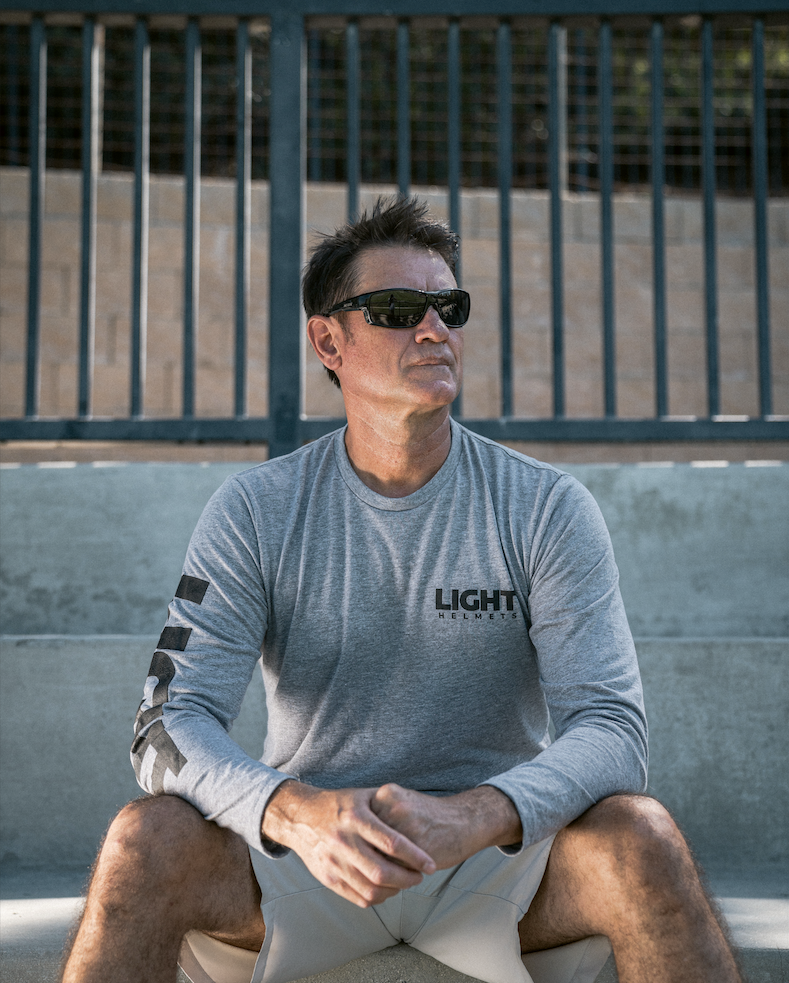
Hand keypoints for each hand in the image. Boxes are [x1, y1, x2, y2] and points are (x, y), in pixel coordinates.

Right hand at [261, 781, 436, 907]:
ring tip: (405, 883)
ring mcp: (334, 862)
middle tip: (420, 876)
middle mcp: (344, 841)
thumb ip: (387, 804)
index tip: (430, 864)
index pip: (392, 843)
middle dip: (407, 878)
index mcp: (356, 818)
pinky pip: (357, 897)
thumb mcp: (362, 795)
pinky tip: (386, 889)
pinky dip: (377, 898)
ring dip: (394, 891)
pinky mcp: (328, 878)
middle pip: (382, 872)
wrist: (300, 817)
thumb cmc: (338, 805)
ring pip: (371, 889)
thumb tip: (415, 815)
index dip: (415, 856)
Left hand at [370, 784, 521, 868]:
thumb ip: (378, 816)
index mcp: (386, 794)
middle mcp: (393, 807)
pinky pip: (397, 869)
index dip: (360, 843)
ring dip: (382, 870)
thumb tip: (354, 841)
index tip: (361, 851)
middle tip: (371, 866)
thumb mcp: (402, 803)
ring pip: (380, 857)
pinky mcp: (418, 848)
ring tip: (389, 872)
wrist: (466, 819)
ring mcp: (406, 827)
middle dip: (368, 858)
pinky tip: (404, 873)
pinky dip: (397, 876)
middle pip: (366, 842)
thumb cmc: (430, 816)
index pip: (359, 826)